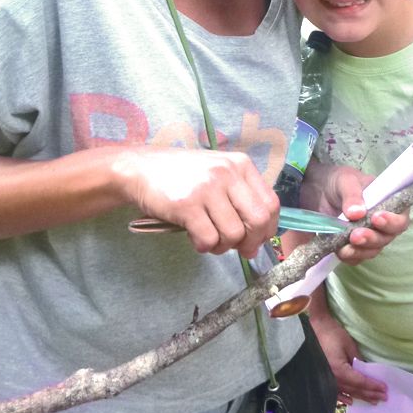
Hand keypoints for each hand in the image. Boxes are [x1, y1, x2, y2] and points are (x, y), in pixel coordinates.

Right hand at [114, 147, 277, 257]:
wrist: (141, 168)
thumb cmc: (183, 174)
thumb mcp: (218, 172)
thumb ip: (240, 197)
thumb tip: (257, 240)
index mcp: (240, 164)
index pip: (271, 203)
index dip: (268, 229)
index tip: (256, 239)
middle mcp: (228, 174)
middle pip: (258, 221)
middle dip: (250, 242)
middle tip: (237, 248)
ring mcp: (207, 189)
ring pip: (233, 234)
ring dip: (223, 246)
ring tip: (209, 238)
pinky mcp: (187, 205)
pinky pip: (208, 239)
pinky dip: (203, 246)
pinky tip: (194, 237)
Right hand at [310, 315, 386, 405]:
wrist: (316, 329)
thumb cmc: (333, 334)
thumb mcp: (349, 345)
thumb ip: (358, 361)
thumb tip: (367, 372)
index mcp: (340, 370)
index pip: (360, 381)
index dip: (373, 386)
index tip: (385, 389)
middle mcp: (333, 379)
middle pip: (355, 389)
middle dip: (371, 394)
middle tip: (384, 397)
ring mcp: (328, 380)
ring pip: (348, 392)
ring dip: (361, 397)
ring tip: (373, 401)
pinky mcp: (325, 377)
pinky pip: (336, 392)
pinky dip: (344, 397)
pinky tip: (351, 401)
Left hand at [320, 163, 409, 264]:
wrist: (319, 190)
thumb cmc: (339, 181)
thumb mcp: (345, 180)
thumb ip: (352, 195)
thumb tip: (357, 213)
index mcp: (388, 203)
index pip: (400, 218)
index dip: (393, 222)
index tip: (376, 219)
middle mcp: (383, 222)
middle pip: (386, 237)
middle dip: (372, 238)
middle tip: (356, 236)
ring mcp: (369, 236)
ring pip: (372, 250)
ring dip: (360, 250)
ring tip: (345, 247)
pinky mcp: (355, 246)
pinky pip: (356, 257)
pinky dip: (350, 256)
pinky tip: (340, 251)